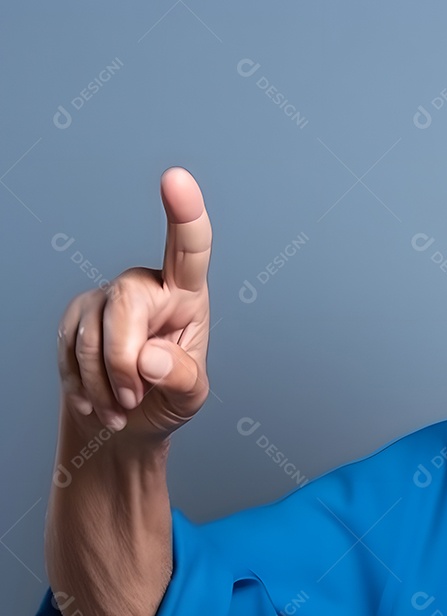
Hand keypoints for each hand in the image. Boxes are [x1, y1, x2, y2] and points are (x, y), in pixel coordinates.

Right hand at [57, 167, 212, 441]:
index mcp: (186, 294)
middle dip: (123, 361)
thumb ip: (182, 378)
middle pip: (126, 302)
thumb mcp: (191, 397)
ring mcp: (105, 298)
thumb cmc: (168, 396)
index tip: (177, 179)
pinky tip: (99, 402)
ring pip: (92, 337)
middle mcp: (145, 286)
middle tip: (134, 398)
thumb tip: (149, 357)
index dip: (185, 214)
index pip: (189, 251)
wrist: (127, 417)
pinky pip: (68, 353)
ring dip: (105, 386)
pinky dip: (85, 389)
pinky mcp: (74, 316)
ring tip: (124, 406)